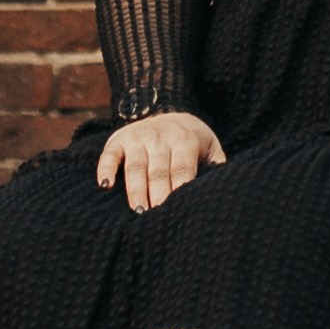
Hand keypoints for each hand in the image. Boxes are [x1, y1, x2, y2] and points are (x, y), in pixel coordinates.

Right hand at [96, 110, 225, 211]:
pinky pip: (109, 155)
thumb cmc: (192, 141)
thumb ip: (216, 167)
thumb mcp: (210, 147)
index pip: (182, 169)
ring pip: (135, 166)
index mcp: (185, 140)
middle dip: (158, 194)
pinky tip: (105, 186)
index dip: (179, 189)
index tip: (180, 211)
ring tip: (138, 210)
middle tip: (158, 218)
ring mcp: (138, 138)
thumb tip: (224, 191)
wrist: (169, 110)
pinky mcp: (118, 140)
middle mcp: (160, 138)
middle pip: (158, 171)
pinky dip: (105, 169)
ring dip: (136, 189)